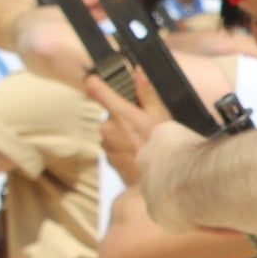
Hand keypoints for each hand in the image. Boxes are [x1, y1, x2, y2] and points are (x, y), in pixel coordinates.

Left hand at [85, 68, 171, 187]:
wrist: (155, 185)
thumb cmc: (161, 151)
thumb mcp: (161, 118)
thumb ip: (147, 94)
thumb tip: (138, 72)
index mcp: (120, 113)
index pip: (95, 88)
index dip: (95, 81)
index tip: (97, 79)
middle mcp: (107, 127)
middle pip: (111, 112)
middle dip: (124, 115)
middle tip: (143, 123)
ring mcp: (106, 144)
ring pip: (112, 130)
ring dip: (124, 132)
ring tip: (143, 141)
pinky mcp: (107, 158)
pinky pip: (113, 146)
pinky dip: (123, 146)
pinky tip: (138, 152)